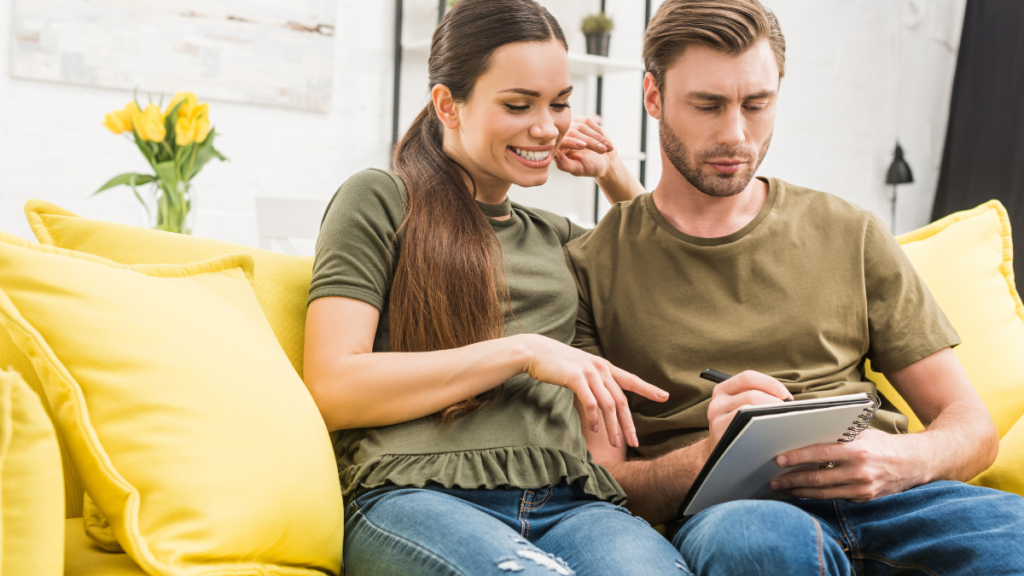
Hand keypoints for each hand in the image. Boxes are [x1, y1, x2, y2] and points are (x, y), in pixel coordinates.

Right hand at [516, 334, 668, 448]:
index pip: (630, 380)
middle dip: (629, 423)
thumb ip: (593, 381)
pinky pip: (590, 402)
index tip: (664, 397)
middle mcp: (600, 369)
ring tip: (616, 443)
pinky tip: (595, 429)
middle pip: (621, 400)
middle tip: (634, 442)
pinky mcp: (575, 378)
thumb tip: (601, 399)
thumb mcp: (580, 369)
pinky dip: (595, 418)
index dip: (648, 389)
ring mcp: (589, 373)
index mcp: (604, 366)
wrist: (535, 351)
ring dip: (613, 426)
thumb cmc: (556, 363)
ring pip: (608, 404)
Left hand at [554, 115, 615, 178]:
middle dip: (590, 142)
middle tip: (602, 151)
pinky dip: (598, 131)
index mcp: (557, 149)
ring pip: (582, 127)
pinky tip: (604, 142)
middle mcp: (562, 137)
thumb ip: (564, 164)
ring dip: (597, 138)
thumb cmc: (590, 167)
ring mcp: (571, 127)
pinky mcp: (580, 121)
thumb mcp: (578, 169)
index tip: (583, 146)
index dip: (571, 142)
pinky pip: (588, 121)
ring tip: (606, 149)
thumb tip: (554, 154)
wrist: (605, 160)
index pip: (561, 141)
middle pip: (573, 133)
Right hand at [706, 371, 792, 458]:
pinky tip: (772, 434)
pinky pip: (746, 428)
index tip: (785, 395)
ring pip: (749, 410)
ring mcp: (716, 419)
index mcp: (723, 390)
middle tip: (787, 413)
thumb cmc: (739, 428)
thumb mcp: (739, 407)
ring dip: (770, 415)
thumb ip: (756, 397)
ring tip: (782, 422)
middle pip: (752, 395)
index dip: (770, 383)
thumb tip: (786, 398)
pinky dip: (763, 429)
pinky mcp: (720, 435)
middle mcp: (717, 402)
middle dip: (774, 402)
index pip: (748, 377)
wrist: (721, 455)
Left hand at [770, 429, 926, 500]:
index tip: (780, 460)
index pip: (820, 454)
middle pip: (818, 478)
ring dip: (800, 492)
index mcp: (857, 451)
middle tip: (774, 480)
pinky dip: (817, 496)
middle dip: (792, 480)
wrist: (915, 462)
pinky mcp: (864, 499)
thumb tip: (805, 433)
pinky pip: (836, 498)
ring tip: (783, 489)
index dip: (797, 458)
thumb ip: (837, 436)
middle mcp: (860, 472)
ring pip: (824, 493)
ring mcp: (862, 488)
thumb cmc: (883, 444)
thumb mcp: (861, 433)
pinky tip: (803, 493)